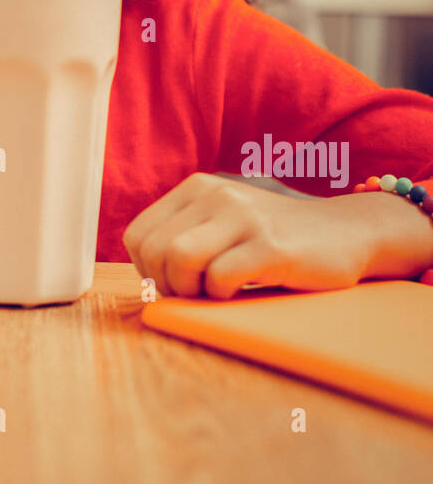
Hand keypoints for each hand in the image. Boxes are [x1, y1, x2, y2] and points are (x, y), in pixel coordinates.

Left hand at [122, 172, 374, 298]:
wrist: (346, 231)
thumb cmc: (276, 238)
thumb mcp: (223, 222)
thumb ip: (186, 235)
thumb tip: (146, 279)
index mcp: (196, 188)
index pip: (137, 236)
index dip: (147, 271)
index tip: (176, 284)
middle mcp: (215, 195)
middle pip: (155, 251)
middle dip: (167, 286)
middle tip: (196, 294)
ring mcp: (244, 217)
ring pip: (179, 259)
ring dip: (190, 290)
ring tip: (215, 292)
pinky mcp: (270, 245)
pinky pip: (220, 277)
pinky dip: (223, 295)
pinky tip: (242, 290)